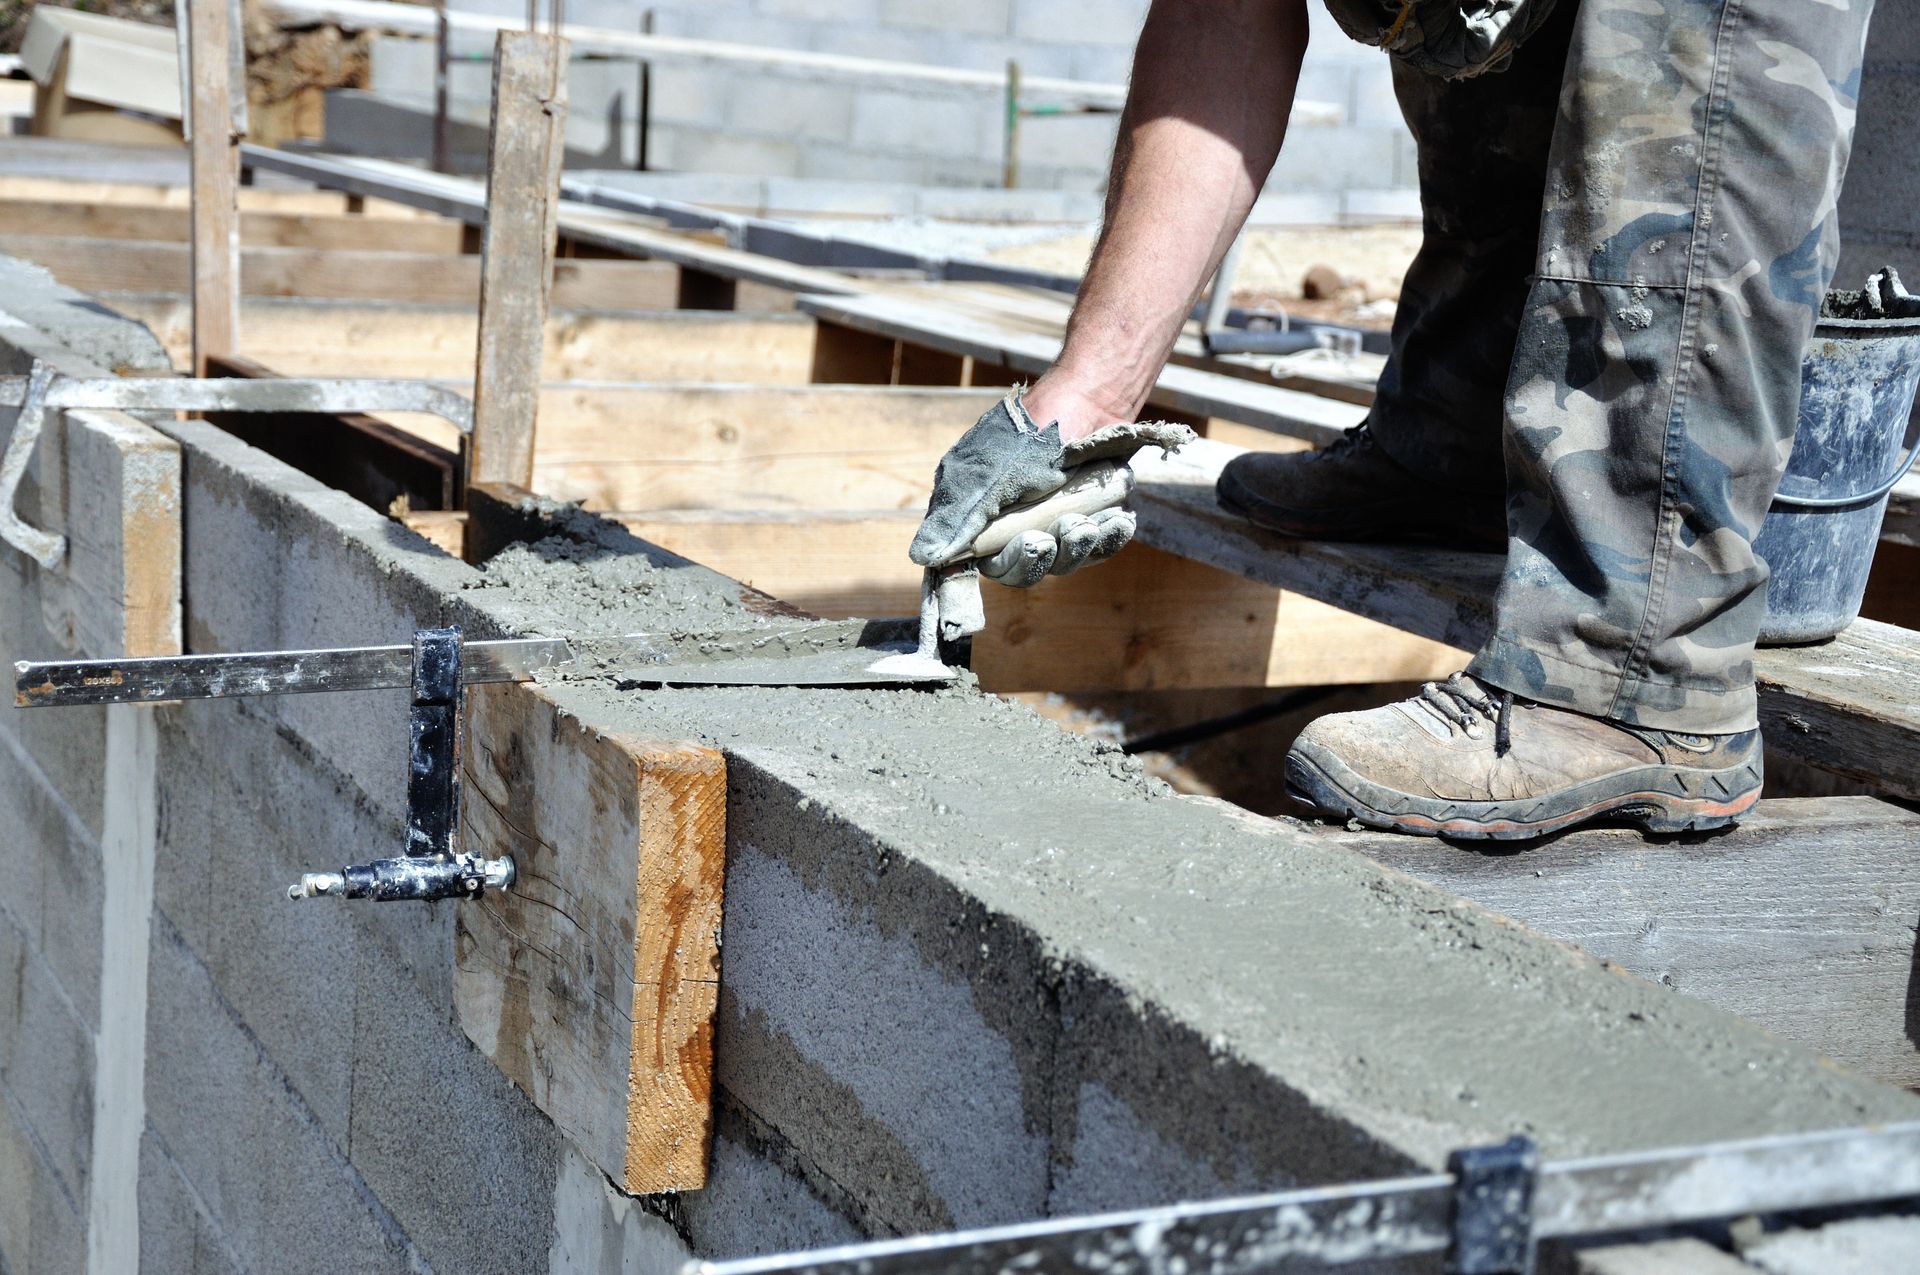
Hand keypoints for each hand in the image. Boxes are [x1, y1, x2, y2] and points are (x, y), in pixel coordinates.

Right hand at [908, 390, 1193, 572]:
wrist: (1089, 398)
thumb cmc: (1030, 433)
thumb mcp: (989, 476)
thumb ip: (959, 519)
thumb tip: (921, 558)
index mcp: (978, 511)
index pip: (979, 560)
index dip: (999, 564)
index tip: (1022, 552)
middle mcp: (1012, 520)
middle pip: (1021, 567)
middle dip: (1038, 557)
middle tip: (1048, 539)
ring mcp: (1052, 519)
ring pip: (1061, 561)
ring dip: (1075, 546)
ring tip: (1086, 522)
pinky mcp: (1087, 515)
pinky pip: (1096, 547)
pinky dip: (1107, 538)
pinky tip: (1118, 520)